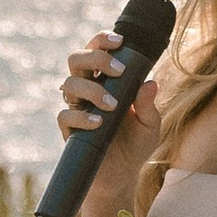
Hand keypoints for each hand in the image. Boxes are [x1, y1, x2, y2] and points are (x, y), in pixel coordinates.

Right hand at [59, 34, 158, 176]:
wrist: (121, 176)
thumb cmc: (136, 145)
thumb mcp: (150, 125)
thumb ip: (149, 105)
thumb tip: (151, 83)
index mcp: (106, 81)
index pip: (97, 51)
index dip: (102, 40)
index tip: (120, 41)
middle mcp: (88, 90)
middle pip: (76, 59)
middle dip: (95, 58)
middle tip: (117, 70)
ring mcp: (77, 108)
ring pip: (69, 84)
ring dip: (92, 90)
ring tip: (112, 106)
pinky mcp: (70, 130)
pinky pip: (65, 115)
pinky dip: (81, 117)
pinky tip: (98, 123)